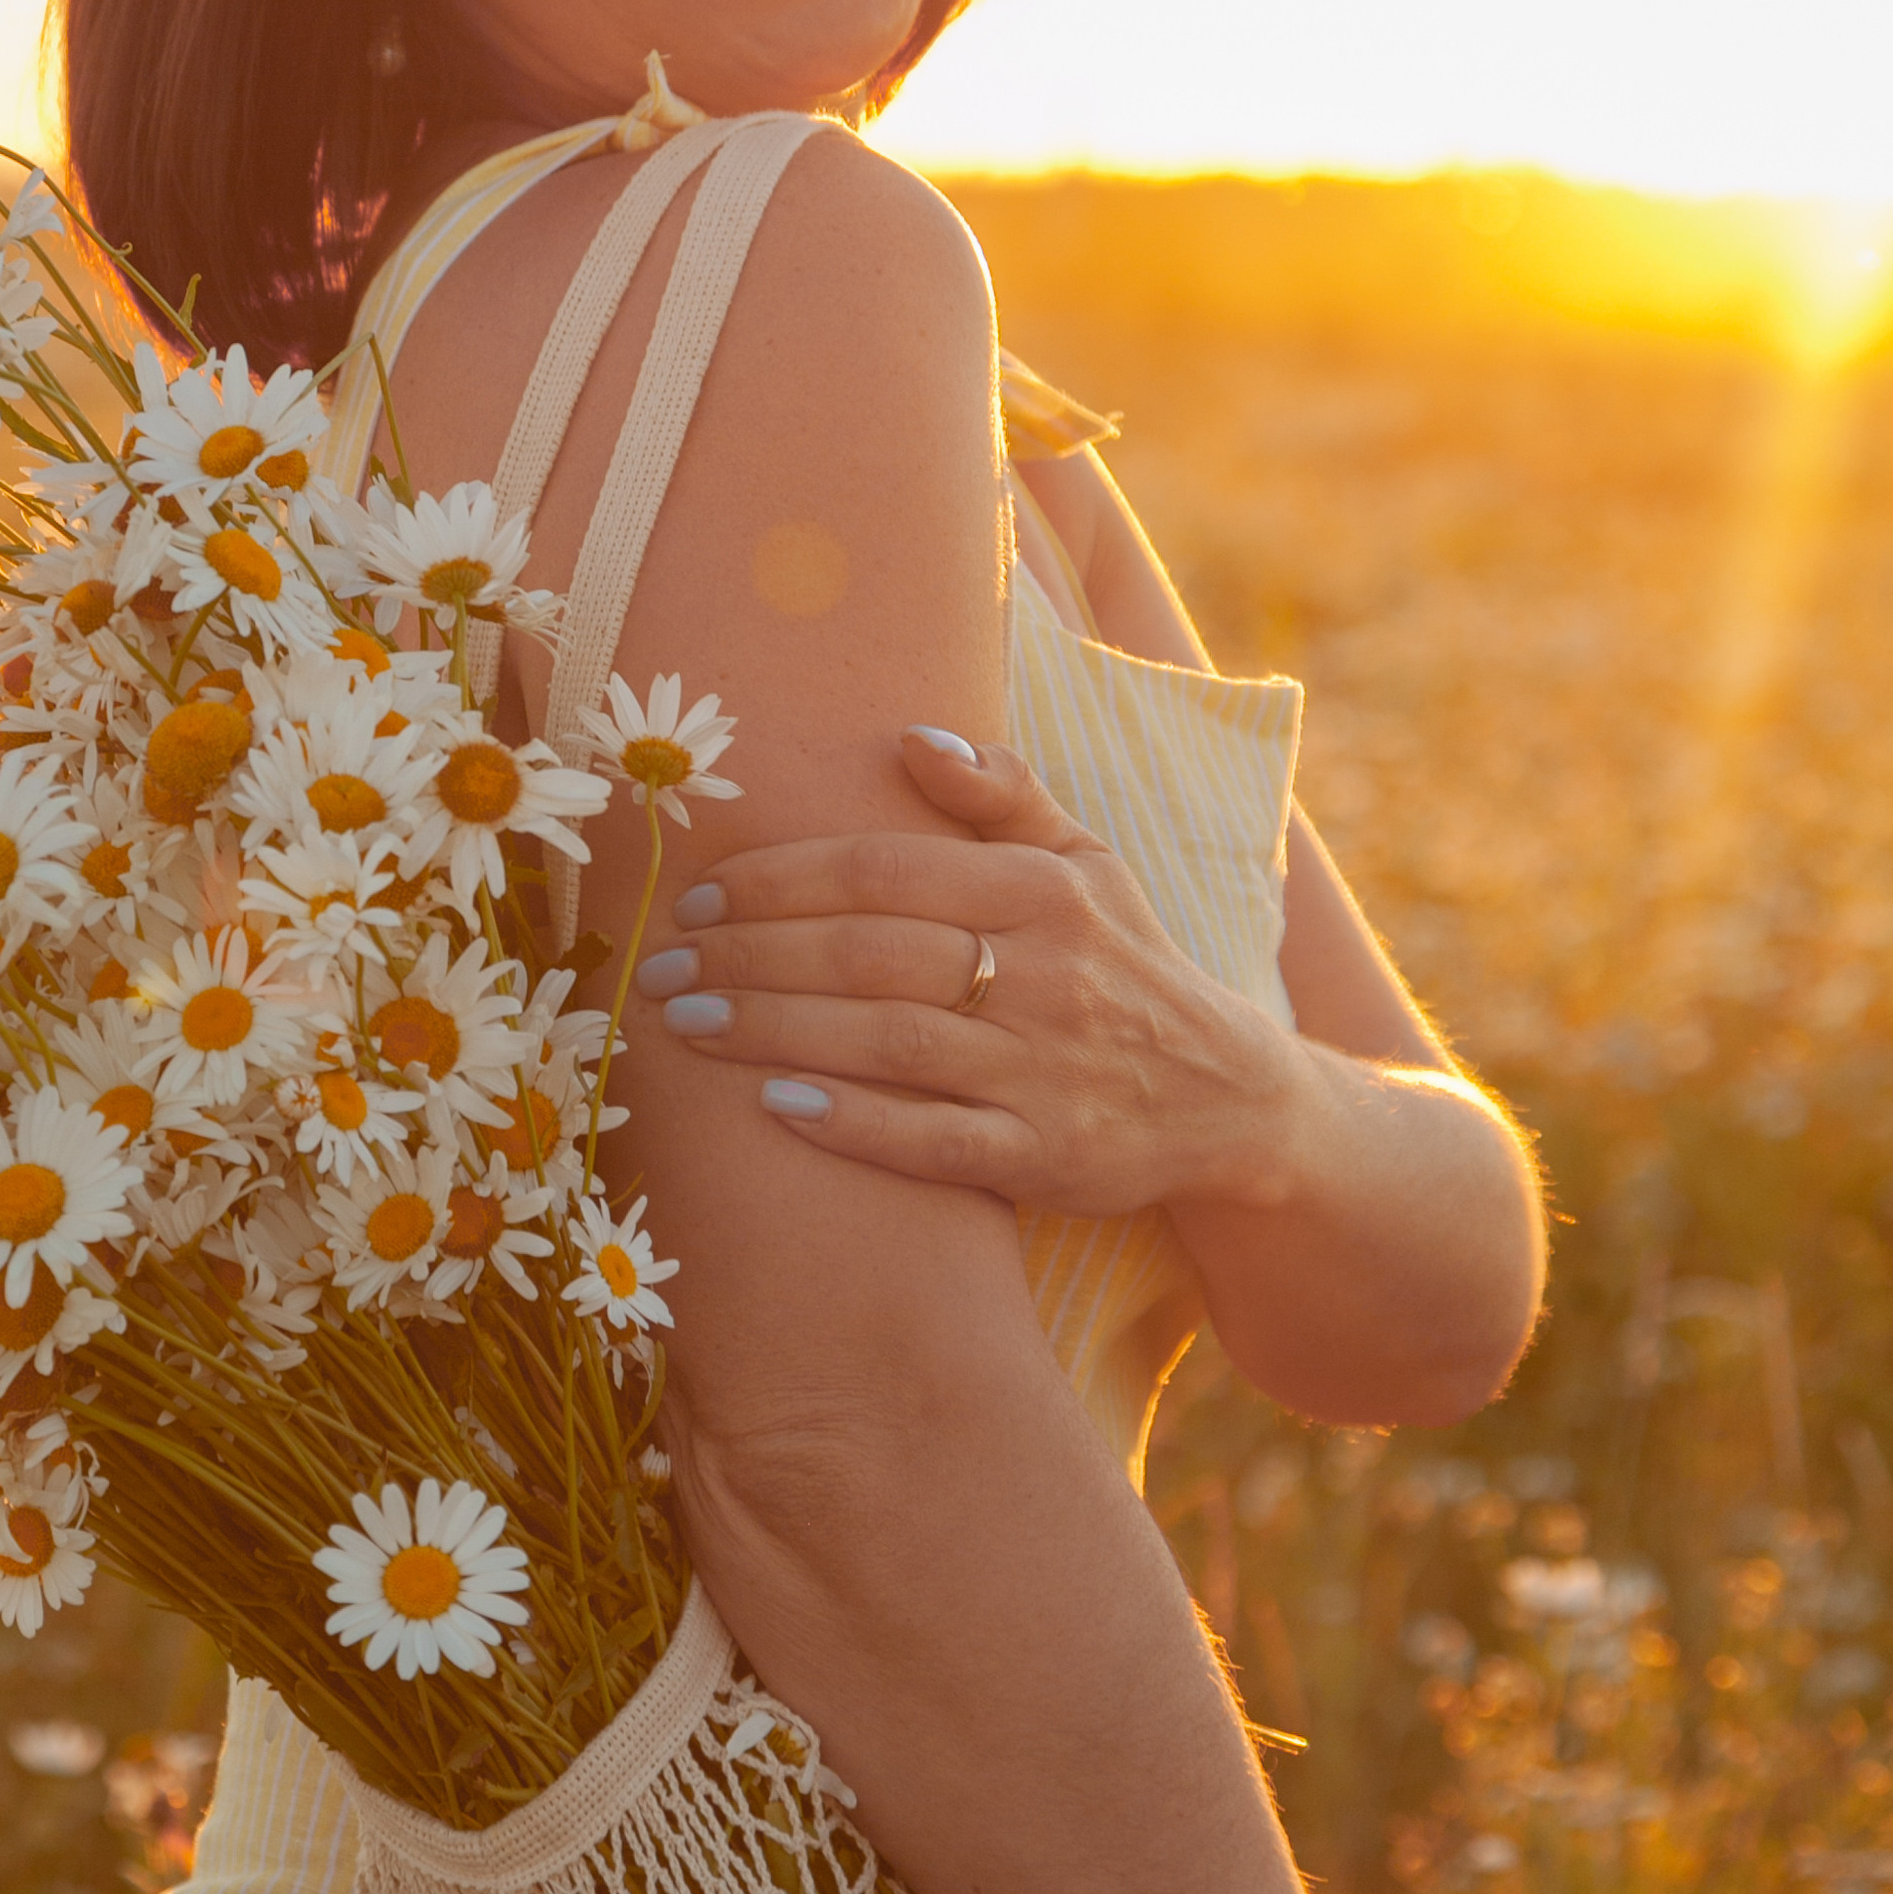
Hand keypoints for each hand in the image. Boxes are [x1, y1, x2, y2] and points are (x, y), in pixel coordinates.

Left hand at [635, 728, 1303, 1222]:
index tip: (700, 896)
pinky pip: (936, 1141)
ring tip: (686, 1022)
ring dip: (776, 1031)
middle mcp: (1049, 976)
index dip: (782, 881)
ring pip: (889, 1042)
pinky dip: (855, 1124)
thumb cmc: (1128, 966)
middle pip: (871, 954)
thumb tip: (910, 736)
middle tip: (660, 965)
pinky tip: (778, 1107)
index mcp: (1046, 893)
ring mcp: (1047, 1072)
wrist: (1231, 1099)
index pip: (885, 871)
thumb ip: (1003, 796)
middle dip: (751, 957)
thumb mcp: (1088, 863)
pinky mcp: (1048, 1156)